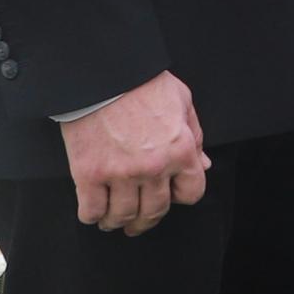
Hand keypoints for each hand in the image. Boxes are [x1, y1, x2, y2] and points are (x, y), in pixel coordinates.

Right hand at [62, 72, 207, 236]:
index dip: (181, 197)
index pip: (191, 193)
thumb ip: (195, 136)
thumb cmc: (144, 82)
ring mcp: (120, 174)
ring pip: (123, 215)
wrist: (102, 72)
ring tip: (113, 220)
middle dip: (147, 219)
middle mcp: (154, 168)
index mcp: (180, 151)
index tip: (170, 196)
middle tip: (138, 222)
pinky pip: (91, 209)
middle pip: (155, 210)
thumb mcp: (183, 102)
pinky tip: (93, 213)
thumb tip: (204, 164)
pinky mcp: (89, 174)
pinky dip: (92, 216)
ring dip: (119, 222)